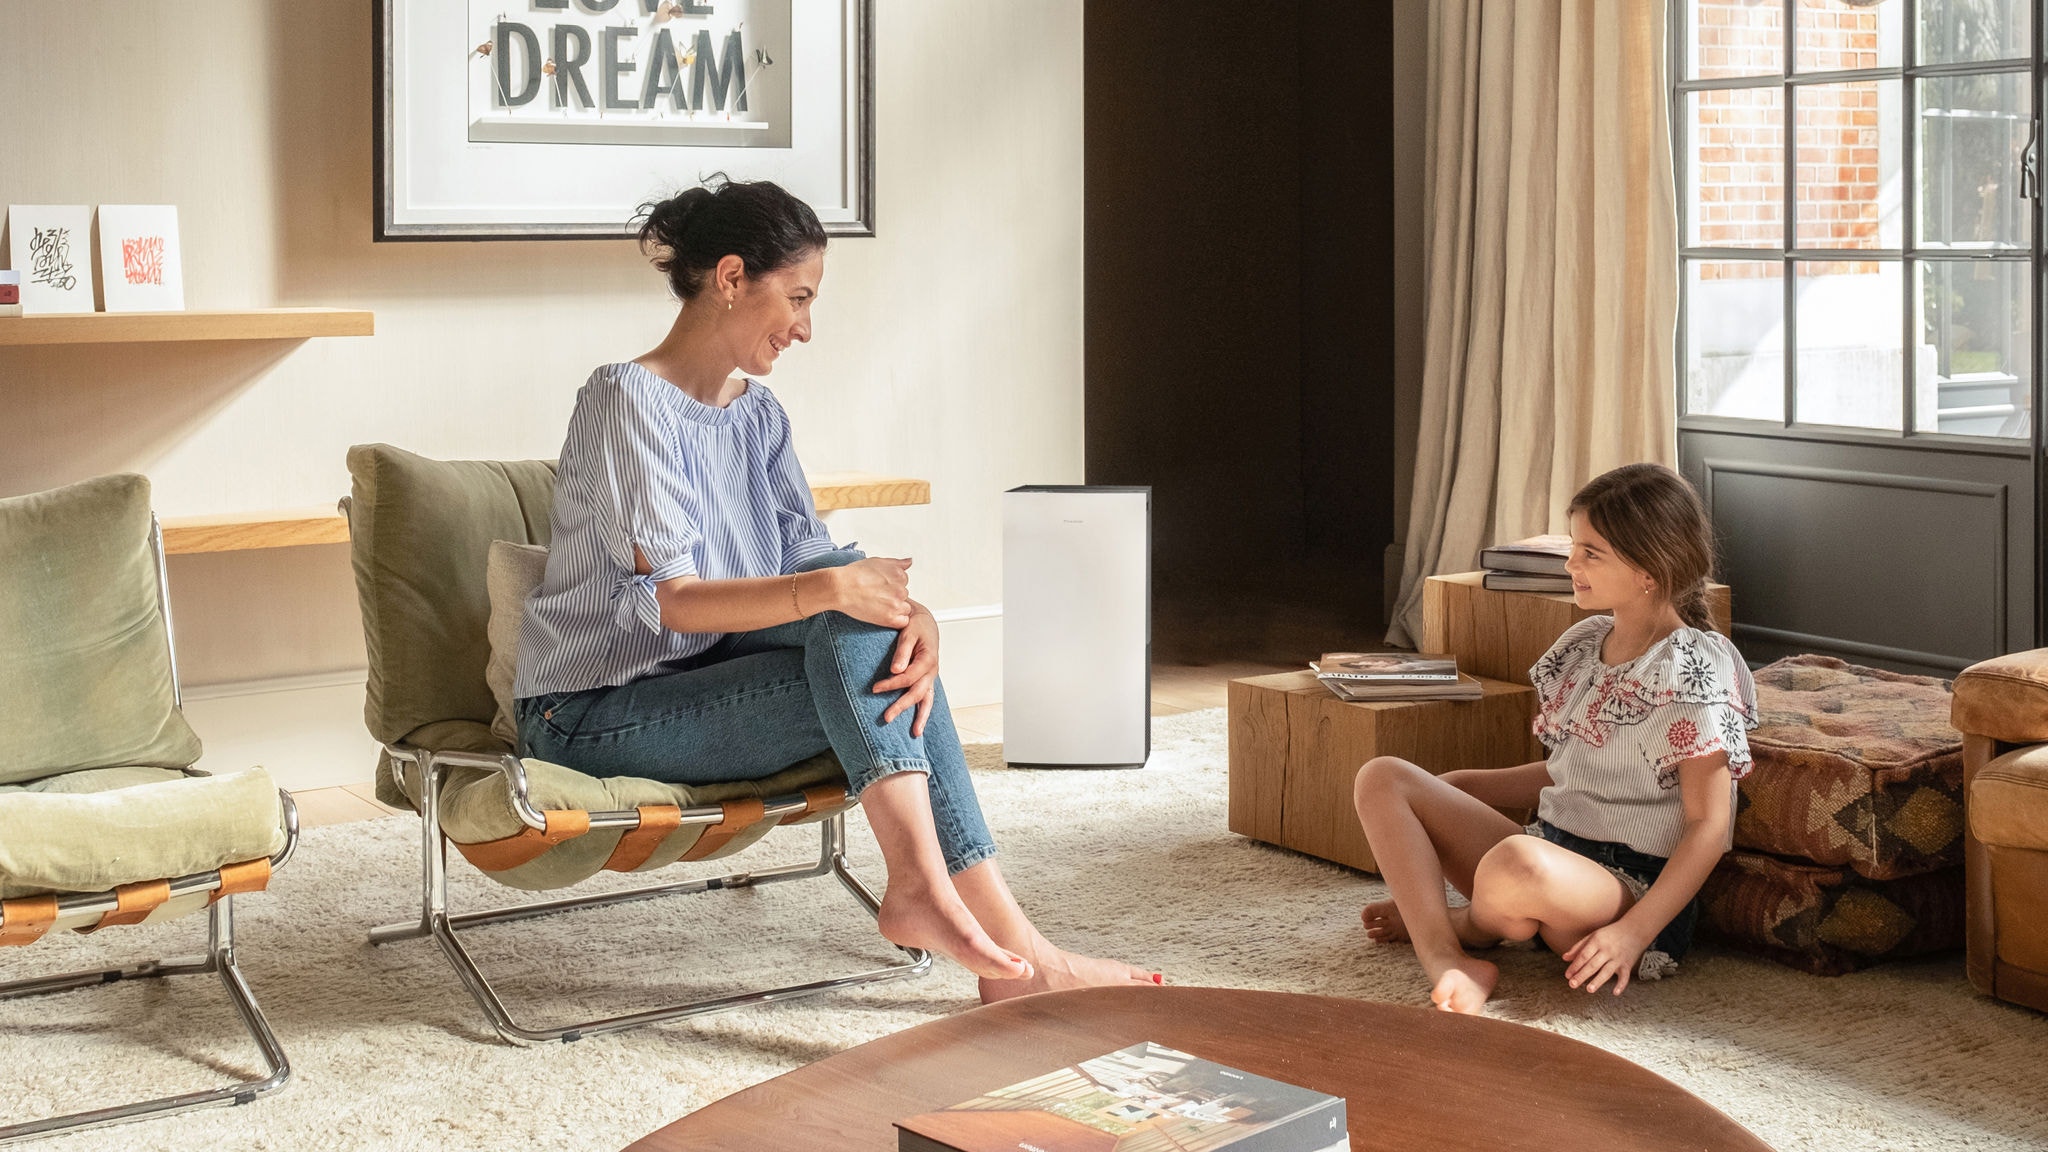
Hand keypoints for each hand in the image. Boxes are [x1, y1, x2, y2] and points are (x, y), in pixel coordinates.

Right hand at [831, 557, 912, 628]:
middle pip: (904, 595)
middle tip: (876, 596)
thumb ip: (897, 563)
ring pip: (904, 608)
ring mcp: (896, 604)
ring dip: (895, 608)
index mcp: (899, 574)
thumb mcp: (877, 561)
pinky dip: (896, 620)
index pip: (903, 582)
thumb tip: (910, 561)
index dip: (891, 585)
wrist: (840, 587)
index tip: (879, 587)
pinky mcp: (890, 618)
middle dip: (893, 596)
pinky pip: (903, 621)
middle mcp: (900, 588)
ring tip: (878, 605)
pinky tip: (883, 615)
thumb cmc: (854, 573)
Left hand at [873, 606, 939, 736]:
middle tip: (886, 717)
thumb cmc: (916, 625)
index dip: (891, 684)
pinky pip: (927, 698)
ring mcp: (931, 677)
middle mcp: (932, 671)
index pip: (908, 677)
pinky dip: (924, 712)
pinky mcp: (927, 680)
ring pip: (927, 700)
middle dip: (902, 706)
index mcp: (928, 659)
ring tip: (915, 733)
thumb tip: (895, 670)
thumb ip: (902, 651)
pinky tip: (918, 725)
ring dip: (921, 717)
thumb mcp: (908, 632)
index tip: (874, 689)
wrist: (925, 622)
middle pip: (917, 693)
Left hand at [1561, 920, 1651, 995]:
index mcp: (1597, 941)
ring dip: (1598, 981)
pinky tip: (1615, 993)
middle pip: (1593, 965)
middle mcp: (1607, 950)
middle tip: (1572, 984)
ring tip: (1589, 989)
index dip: (1575, 966)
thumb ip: (1579, 947)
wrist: (1635, 930)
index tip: (1567, 975)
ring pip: (1607, 971)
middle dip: (1582, 975)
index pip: (1584, 956)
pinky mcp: (1627, 965)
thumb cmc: (1611, 933)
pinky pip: (1625, 976)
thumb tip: (1565, 958)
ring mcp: (1618, 958)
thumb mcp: (1593, 935)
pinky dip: (1621, 985)